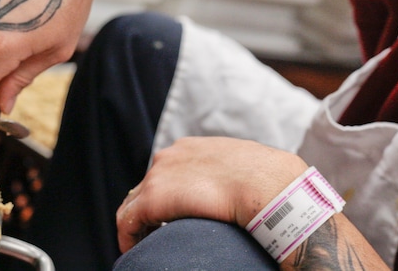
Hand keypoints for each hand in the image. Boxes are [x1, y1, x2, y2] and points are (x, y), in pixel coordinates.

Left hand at [115, 136, 307, 252]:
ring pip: (133, 204)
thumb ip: (231, 173)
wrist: (269, 186)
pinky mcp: (154, 197)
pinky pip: (128, 221)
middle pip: (145, 186)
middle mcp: (170, 155)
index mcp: (190, 147)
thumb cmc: (267, 180)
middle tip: (154, 234)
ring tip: (146, 245)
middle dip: (147, 210)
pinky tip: (136, 250)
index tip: (172, 215)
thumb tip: (241, 189)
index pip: (166, 171)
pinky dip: (129, 237)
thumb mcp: (245, 167)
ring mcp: (159, 174)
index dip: (166, 195)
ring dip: (138, 225)